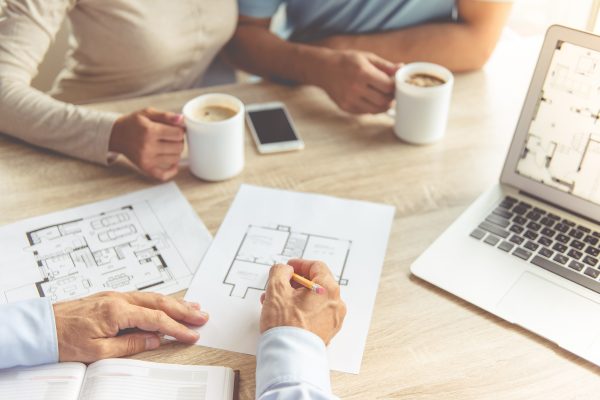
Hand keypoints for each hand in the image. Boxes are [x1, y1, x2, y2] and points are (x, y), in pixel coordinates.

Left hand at [53, 291, 207, 361]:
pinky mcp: (111, 297)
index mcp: (117, 311)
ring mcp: (115, 296)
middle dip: (184, 310)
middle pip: (160, 302)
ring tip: (193, 307)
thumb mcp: (97, 351)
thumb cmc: (63, 339)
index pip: (156, 319)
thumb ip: (130, 344)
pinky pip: (142, 297)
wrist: (40, 327)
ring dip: (174, 303)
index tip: (192, 334)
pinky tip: (166, 303)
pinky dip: (159, 301)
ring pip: (152, 297)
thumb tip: (154, 340)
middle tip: (202, 316)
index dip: (177, 328)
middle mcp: (119, 299)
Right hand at [109, 108, 184, 180]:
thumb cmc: (133, 123)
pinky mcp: (145, 168)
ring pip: (175, 159)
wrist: (117, 135)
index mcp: (149, 131)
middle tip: (171, 137)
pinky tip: (172, 163)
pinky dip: (172, 170)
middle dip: (178, 140)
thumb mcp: (148, 113)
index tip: (175, 128)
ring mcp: (146, 159)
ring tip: (168, 145)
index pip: (178, 134)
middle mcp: (148, 146)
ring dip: (175, 152)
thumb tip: (181, 119)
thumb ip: (166, 115)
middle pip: (178, 147)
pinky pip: (164, 175)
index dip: (180, 130)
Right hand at [260, 259, 346, 343]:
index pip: (317, 267)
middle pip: (316, 284)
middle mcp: (336, 303)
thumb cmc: (285, 325)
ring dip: (295, 297)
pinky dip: (301, 310)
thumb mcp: (276, 289)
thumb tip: (285, 270)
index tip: (288, 267)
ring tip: (275, 302)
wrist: (290, 357)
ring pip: (313, 300)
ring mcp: (333, 320)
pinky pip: (315, 314)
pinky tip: (284, 314)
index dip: (300, 264)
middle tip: (280, 285)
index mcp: (328, 289)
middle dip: (294, 283)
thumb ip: (280, 271)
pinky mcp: (327, 332)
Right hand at [316, 50, 399, 113]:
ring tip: (384, 97)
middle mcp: (355, 88)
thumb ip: (385, 65)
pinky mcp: (346, 107)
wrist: (324, 69)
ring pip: (376, 110)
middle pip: (383, 100)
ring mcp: (350, 100)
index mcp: (362, 72)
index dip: (396, 86)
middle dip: (391, 97)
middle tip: (392, 93)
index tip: (396, 84)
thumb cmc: (347, 61)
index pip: (388, 86)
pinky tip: (371, 99)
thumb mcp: (366, 57)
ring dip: (383, 105)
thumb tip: (402, 68)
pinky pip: (365, 112)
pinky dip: (372, 107)